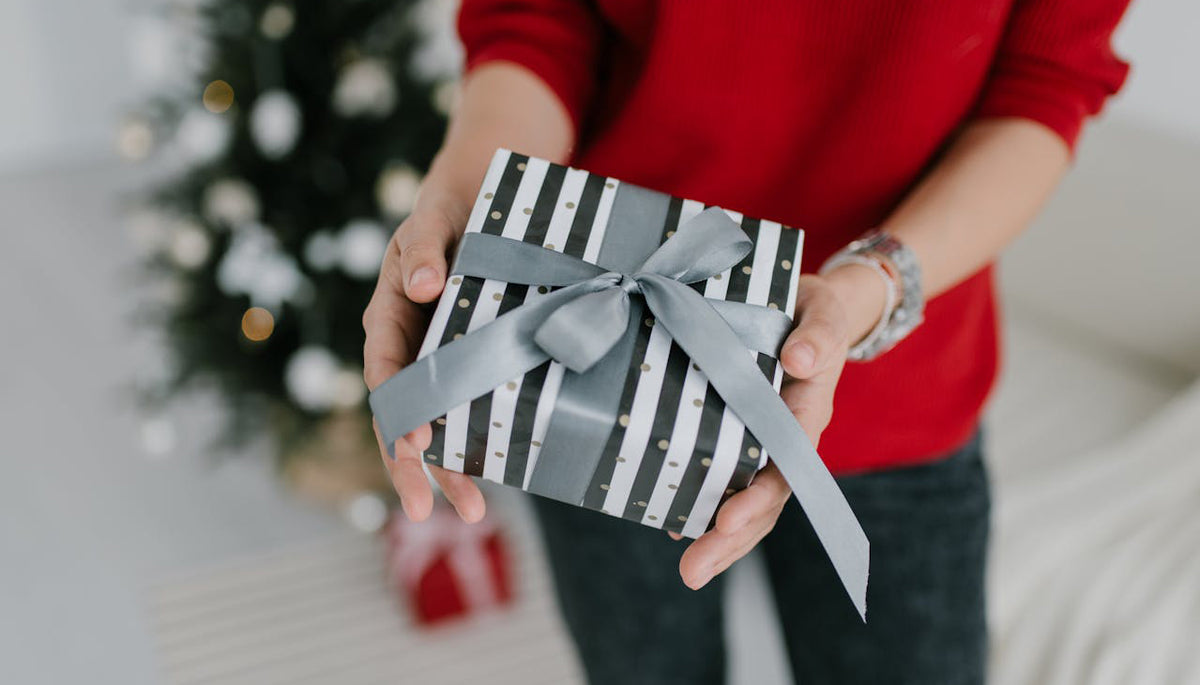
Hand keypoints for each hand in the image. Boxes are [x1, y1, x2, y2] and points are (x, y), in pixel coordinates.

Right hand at [362, 199, 485, 523]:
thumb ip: (426, 248)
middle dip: (411, 466)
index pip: (385, 373)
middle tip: (427, 511)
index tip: (417, 443)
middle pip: (400, 416)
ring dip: (448, 470)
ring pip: (433, 424)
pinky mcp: (463, 366)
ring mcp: (434, 362)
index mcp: (389, 317)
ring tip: (476, 512)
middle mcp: (406, 348)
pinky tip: (496, 476)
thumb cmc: (449, 213)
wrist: (475, 203)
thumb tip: (424, 284)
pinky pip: (465, 411)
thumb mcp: (433, 220)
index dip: (399, 410)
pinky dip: (476, 443)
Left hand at [676, 266, 887, 588]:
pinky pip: (723, 475)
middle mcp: (784, 437)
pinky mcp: (736, 433)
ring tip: (690, 571)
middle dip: (731, 539)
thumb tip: (798, 361)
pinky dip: (700, 502)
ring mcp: (761, 441)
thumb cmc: (814, 311)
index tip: (726, 521)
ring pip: (744, 498)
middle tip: (694, 572)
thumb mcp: (823, 313)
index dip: (757, 498)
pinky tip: (670, 522)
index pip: (785, 467)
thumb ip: (818, 335)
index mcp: (807, 413)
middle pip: (764, 500)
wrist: (808, 307)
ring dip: (718, 538)